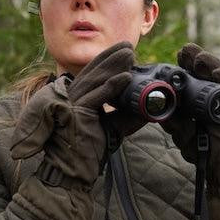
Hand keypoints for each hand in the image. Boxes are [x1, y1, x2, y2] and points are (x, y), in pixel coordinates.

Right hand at [11, 42, 141, 189]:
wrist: (70, 174)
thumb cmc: (86, 152)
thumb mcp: (111, 130)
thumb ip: (126, 118)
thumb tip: (149, 110)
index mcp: (76, 99)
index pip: (92, 74)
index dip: (107, 60)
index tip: (124, 50)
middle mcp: (71, 98)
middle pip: (93, 72)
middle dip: (112, 57)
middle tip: (128, 45)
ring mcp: (72, 105)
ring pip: (96, 80)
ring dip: (114, 66)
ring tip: (131, 54)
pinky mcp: (77, 114)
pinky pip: (98, 97)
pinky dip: (113, 86)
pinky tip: (126, 77)